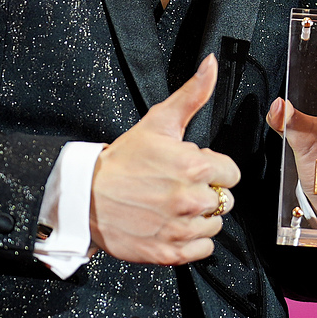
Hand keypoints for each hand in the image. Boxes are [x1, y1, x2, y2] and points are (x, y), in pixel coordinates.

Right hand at [90, 55, 241, 264]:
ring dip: (199, 218)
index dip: (212, 169)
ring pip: (215, 225)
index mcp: (194, 166)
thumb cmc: (123, 160)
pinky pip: (203, 249)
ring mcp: (180, 228)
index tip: (191, 169)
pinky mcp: (169, 252)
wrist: (85, 197)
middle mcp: (190, 199)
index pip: (231, 173)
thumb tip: (212, 65)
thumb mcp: (158, 122)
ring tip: (171, 207)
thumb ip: (193, 94)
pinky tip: (171, 226)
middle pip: (224, 200)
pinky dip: (191, 242)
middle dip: (206, 193)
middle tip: (177, 188)